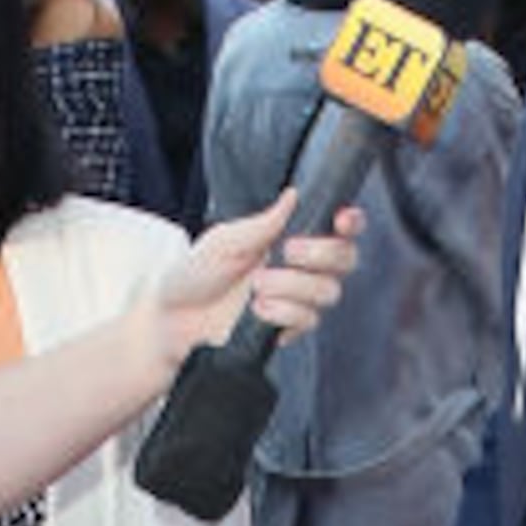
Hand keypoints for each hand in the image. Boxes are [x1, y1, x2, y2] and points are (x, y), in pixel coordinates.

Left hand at [151, 183, 360, 367]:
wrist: (175, 320)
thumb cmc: (197, 274)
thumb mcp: (225, 241)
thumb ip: (261, 224)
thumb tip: (293, 196)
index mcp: (291, 237)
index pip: (339, 228)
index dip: (351, 221)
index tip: (341, 219)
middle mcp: (303, 268)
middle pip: (346, 259)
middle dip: (321, 254)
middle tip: (286, 252)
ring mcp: (299, 300)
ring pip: (328, 292)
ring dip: (292, 286)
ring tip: (256, 287)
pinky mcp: (290, 329)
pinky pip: (308, 320)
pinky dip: (283, 313)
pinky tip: (258, 310)